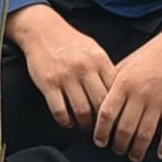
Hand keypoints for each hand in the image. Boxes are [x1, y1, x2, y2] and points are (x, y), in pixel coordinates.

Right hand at [7, 5, 116, 130]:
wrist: (42, 30)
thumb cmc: (70, 42)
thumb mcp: (94, 50)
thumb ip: (106, 70)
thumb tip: (118, 95)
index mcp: (99, 60)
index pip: (115, 92)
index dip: (117, 110)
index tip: (116, 120)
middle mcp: (85, 68)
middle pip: (101, 105)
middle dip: (103, 123)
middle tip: (102, 131)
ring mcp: (66, 77)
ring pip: (82, 112)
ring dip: (84, 126)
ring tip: (85, 128)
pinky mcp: (49, 84)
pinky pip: (60, 111)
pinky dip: (65, 122)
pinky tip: (67, 121)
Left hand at [93, 30, 161, 161]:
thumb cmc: (150, 56)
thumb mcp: (126, 64)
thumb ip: (112, 83)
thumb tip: (98, 102)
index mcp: (124, 82)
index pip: (106, 114)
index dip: (101, 132)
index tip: (99, 142)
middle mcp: (139, 94)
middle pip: (124, 129)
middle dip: (119, 145)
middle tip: (118, 151)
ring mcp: (159, 101)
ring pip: (145, 134)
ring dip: (138, 150)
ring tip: (134, 156)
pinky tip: (161, 154)